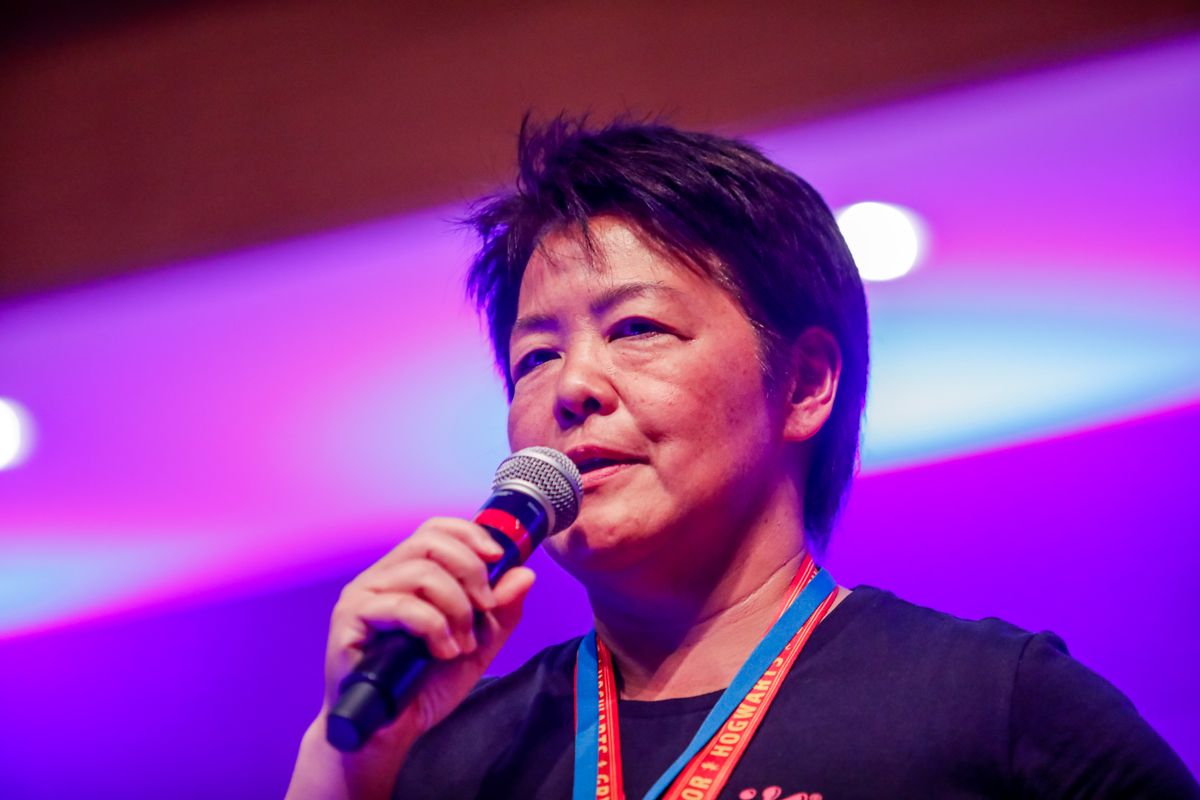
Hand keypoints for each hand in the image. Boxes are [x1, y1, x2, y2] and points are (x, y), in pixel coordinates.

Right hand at [287, 517, 534, 798]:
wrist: (388, 733)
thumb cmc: (423, 685)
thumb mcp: (477, 645)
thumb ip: (500, 611)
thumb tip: (525, 574)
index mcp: (406, 574)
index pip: (435, 529)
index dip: (469, 534)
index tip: (498, 557)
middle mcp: (381, 577)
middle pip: (430, 542)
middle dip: (470, 571)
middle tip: (484, 608)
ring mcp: (362, 597)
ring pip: (421, 574)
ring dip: (455, 608)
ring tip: (461, 644)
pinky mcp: (349, 621)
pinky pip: (401, 605)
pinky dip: (434, 627)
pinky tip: (443, 652)